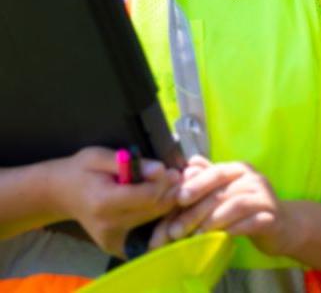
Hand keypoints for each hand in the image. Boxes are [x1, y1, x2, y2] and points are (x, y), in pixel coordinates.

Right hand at [48, 147, 180, 257]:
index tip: (170, 170)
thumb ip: (130, 162)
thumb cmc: (81, 170)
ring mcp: (112, 240)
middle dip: (169, 193)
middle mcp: (109, 226)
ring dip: (165, 205)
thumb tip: (159, 169)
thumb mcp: (100, 155)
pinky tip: (155, 203)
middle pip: (153, 211)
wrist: (61, 193)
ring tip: (168, 187)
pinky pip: (145, 233)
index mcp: (104, 202)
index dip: (163, 182)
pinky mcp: (115, 247)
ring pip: (153, 222)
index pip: (147, 196)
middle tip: (176, 176)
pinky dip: (155, 218)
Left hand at [150, 156, 291, 257]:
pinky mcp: (271, 217)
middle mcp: (252, 177)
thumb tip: (188, 166)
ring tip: (193, 237)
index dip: (194, 185)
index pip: (213, 172)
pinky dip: (230, 231)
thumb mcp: (227, 191)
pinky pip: (248, 222)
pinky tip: (216, 241)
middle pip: (220, 191)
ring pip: (234, 205)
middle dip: (195, 210)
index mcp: (238, 168)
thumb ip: (208, 179)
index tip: (175, 200)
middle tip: (175, 229)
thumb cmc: (249, 209)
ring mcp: (264, 196)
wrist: (285, 226)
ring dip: (211, 222)